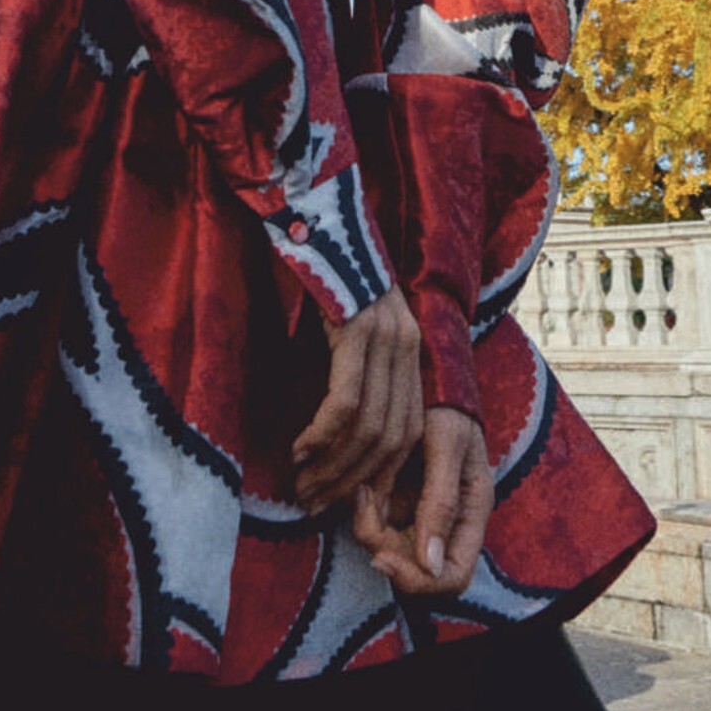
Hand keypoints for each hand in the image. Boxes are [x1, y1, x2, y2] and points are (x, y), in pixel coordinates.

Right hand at [291, 289, 424, 514]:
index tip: (345, 498)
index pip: (410, 431)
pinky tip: (299, 448)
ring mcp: (386, 335)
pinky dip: (322, 434)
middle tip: (315, 502)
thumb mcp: (344, 328)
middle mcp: (407, 344)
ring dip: (333, 466)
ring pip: (370, 426)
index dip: (379, 473)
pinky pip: (345, 399)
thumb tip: (328, 435)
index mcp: (410, 346)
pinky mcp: (356, 328)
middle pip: (393, 438)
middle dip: (353, 481)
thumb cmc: (320, 270)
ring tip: (302, 485)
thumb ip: (349, 373)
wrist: (313, 207)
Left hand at [353, 407, 494, 597]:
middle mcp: (449, 522)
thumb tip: (431, 564)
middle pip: (415, 569)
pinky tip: (359, 484)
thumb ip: (441, 502)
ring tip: (361, 487)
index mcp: (472, 512)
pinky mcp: (399, 502)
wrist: (428, 375)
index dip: (417, 580)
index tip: (381, 557)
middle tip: (362, 504)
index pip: (452, 577)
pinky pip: (377, 525)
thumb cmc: (446, 405)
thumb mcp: (448, 445)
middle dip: (383, 547)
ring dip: (369, 526)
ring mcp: (422, 514)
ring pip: (390, 549)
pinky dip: (363, 511)